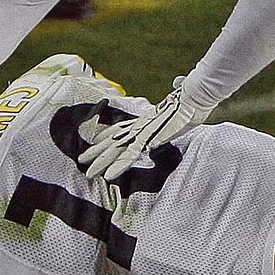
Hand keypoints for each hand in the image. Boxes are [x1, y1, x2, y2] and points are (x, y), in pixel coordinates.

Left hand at [77, 77, 211, 179]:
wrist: (192, 98)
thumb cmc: (190, 105)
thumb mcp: (178, 114)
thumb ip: (172, 114)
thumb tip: (177, 104)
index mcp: (145, 121)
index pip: (121, 128)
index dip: (106, 136)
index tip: (96, 142)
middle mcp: (139, 126)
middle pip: (112, 140)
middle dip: (96, 151)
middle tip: (81, 161)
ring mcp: (142, 133)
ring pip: (116, 150)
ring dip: (101, 162)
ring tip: (88, 173)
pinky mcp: (148, 140)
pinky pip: (129, 156)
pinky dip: (118, 166)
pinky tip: (108, 176)